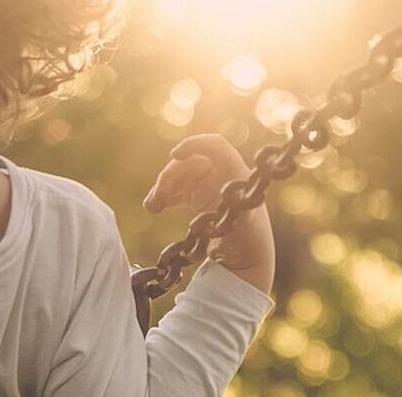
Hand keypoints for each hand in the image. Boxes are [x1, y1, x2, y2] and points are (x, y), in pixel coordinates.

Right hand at [144, 134, 274, 293]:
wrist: (245, 258)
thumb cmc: (250, 240)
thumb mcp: (245, 224)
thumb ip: (237, 209)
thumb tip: (225, 196)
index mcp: (236, 173)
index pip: (216, 146)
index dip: (195, 144)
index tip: (174, 154)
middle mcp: (222, 175)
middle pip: (191, 162)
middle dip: (171, 175)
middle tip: (158, 195)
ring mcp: (208, 185)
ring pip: (180, 175)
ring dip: (163, 187)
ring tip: (151, 206)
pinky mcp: (198, 197)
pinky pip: (177, 189)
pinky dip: (164, 196)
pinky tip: (154, 207)